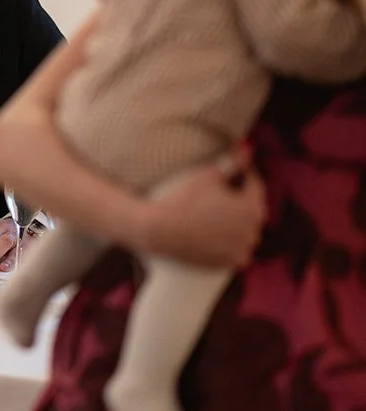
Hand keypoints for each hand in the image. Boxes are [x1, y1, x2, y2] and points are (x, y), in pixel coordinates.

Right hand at [137, 150, 266, 268]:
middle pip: (252, 209)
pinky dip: (233, 243)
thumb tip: (248, 146)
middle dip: (241, 198)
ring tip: (219, 212)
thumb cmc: (181, 199)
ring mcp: (241, 249)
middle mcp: (252, 231)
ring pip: (247, 231)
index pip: (254, 185)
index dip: (242, 174)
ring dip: (239, 222)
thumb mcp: (207, 175)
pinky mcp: (229, 263)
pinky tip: (220, 233)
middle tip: (222, 190)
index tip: (229, 170)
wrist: (156, 230)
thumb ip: (232, 161)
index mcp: (251, 207)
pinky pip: (239, 251)